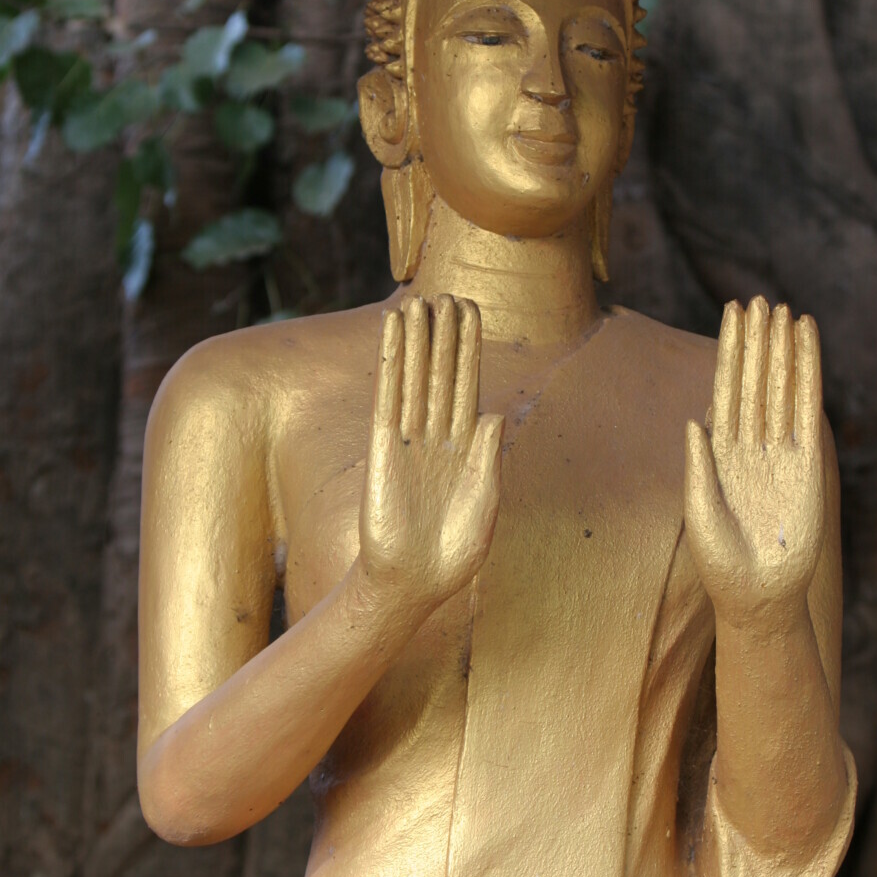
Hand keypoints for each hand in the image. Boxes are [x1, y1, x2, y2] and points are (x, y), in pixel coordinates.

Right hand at [359, 294, 503, 607]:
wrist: (413, 584)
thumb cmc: (455, 553)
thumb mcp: (484, 504)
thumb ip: (488, 459)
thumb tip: (493, 412)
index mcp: (467, 448)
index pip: (468, 385)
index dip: (470, 348)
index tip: (473, 310)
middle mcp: (438, 437)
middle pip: (443, 373)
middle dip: (446, 335)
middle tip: (449, 293)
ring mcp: (410, 441)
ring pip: (416, 378)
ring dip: (418, 340)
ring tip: (418, 301)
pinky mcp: (383, 450)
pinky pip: (389, 398)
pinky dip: (392, 365)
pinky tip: (393, 336)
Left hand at [684, 297, 825, 633]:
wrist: (758, 598)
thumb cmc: (720, 563)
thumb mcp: (699, 513)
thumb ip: (697, 467)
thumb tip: (693, 420)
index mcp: (719, 453)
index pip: (725, 390)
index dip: (729, 352)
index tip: (732, 314)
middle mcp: (750, 446)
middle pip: (754, 381)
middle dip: (756, 342)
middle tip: (759, 299)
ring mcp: (780, 453)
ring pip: (780, 388)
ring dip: (783, 351)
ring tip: (786, 311)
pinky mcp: (807, 466)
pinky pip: (807, 411)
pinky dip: (808, 377)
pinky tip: (808, 348)